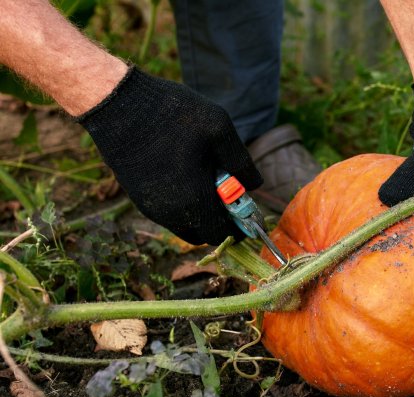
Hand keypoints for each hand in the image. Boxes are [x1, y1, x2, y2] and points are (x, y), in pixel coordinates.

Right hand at [76, 67, 262, 244]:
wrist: (117, 104)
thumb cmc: (172, 113)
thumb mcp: (218, 128)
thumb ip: (241, 161)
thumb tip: (254, 185)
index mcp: (194, 200)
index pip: (222, 234)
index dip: (239, 228)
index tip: (246, 211)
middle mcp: (171, 213)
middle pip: (203, 234)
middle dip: (219, 220)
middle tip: (226, 192)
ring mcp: (151, 208)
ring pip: (184, 225)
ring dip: (200, 211)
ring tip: (204, 176)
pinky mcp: (138, 198)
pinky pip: (168, 214)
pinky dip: (182, 204)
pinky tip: (184, 173)